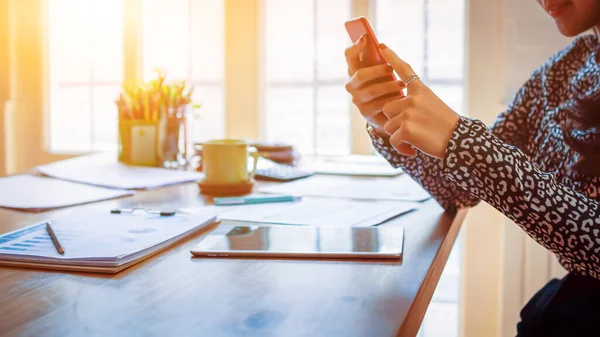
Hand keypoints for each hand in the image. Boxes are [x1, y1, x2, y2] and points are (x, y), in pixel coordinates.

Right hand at [344, 36, 414, 154]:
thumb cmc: (387, 85)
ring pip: (372, 90)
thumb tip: (382, 46)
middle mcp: (352, 85)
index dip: (355, 46)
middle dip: (377, 70)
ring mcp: (357, 100)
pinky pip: (379, 104)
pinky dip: (392, 100)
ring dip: (388, 86)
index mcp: (354, 70)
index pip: (349, 55)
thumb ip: (380, 59)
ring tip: (401, 84)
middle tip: (390, 68)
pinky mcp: (366, 113)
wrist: (390, 112)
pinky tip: (400, 98)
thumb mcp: (384, 70)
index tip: (365, 38)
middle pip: (359, 74)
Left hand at [379, 45, 460, 158]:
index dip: (392, 57)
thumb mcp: (432, 105)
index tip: (381, 46)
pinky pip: (392, 140)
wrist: (459, 141)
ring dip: (399, 135)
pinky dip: (401, 148)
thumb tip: (392, 109)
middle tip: (414, 129)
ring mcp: (408, 112)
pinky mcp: (406, 128)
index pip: (404, 69)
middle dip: (396, 121)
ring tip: (416, 139)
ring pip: (388, 125)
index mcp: (420, 90)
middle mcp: (413, 98)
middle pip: (387, 109)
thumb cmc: (445, 126)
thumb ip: (413, 102)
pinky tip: (413, 150)